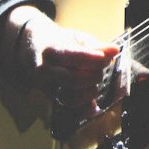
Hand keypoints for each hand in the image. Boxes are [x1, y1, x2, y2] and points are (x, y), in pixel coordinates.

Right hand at [3, 6, 120, 108]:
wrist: (33, 49)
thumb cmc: (59, 42)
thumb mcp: (76, 38)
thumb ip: (96, 45)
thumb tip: (115, 50)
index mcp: (51, 51)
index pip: (75, 58)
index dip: (95, 60)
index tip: (107, 58)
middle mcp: (45, 71)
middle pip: (73, 79)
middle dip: (94, 75)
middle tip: (102, 68)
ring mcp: (45, 87)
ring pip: (69, 97)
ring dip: (89, 93)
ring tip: (95, 82)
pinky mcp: (50, 99)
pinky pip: (67, 110)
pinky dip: (83, 110)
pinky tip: (93, 105)